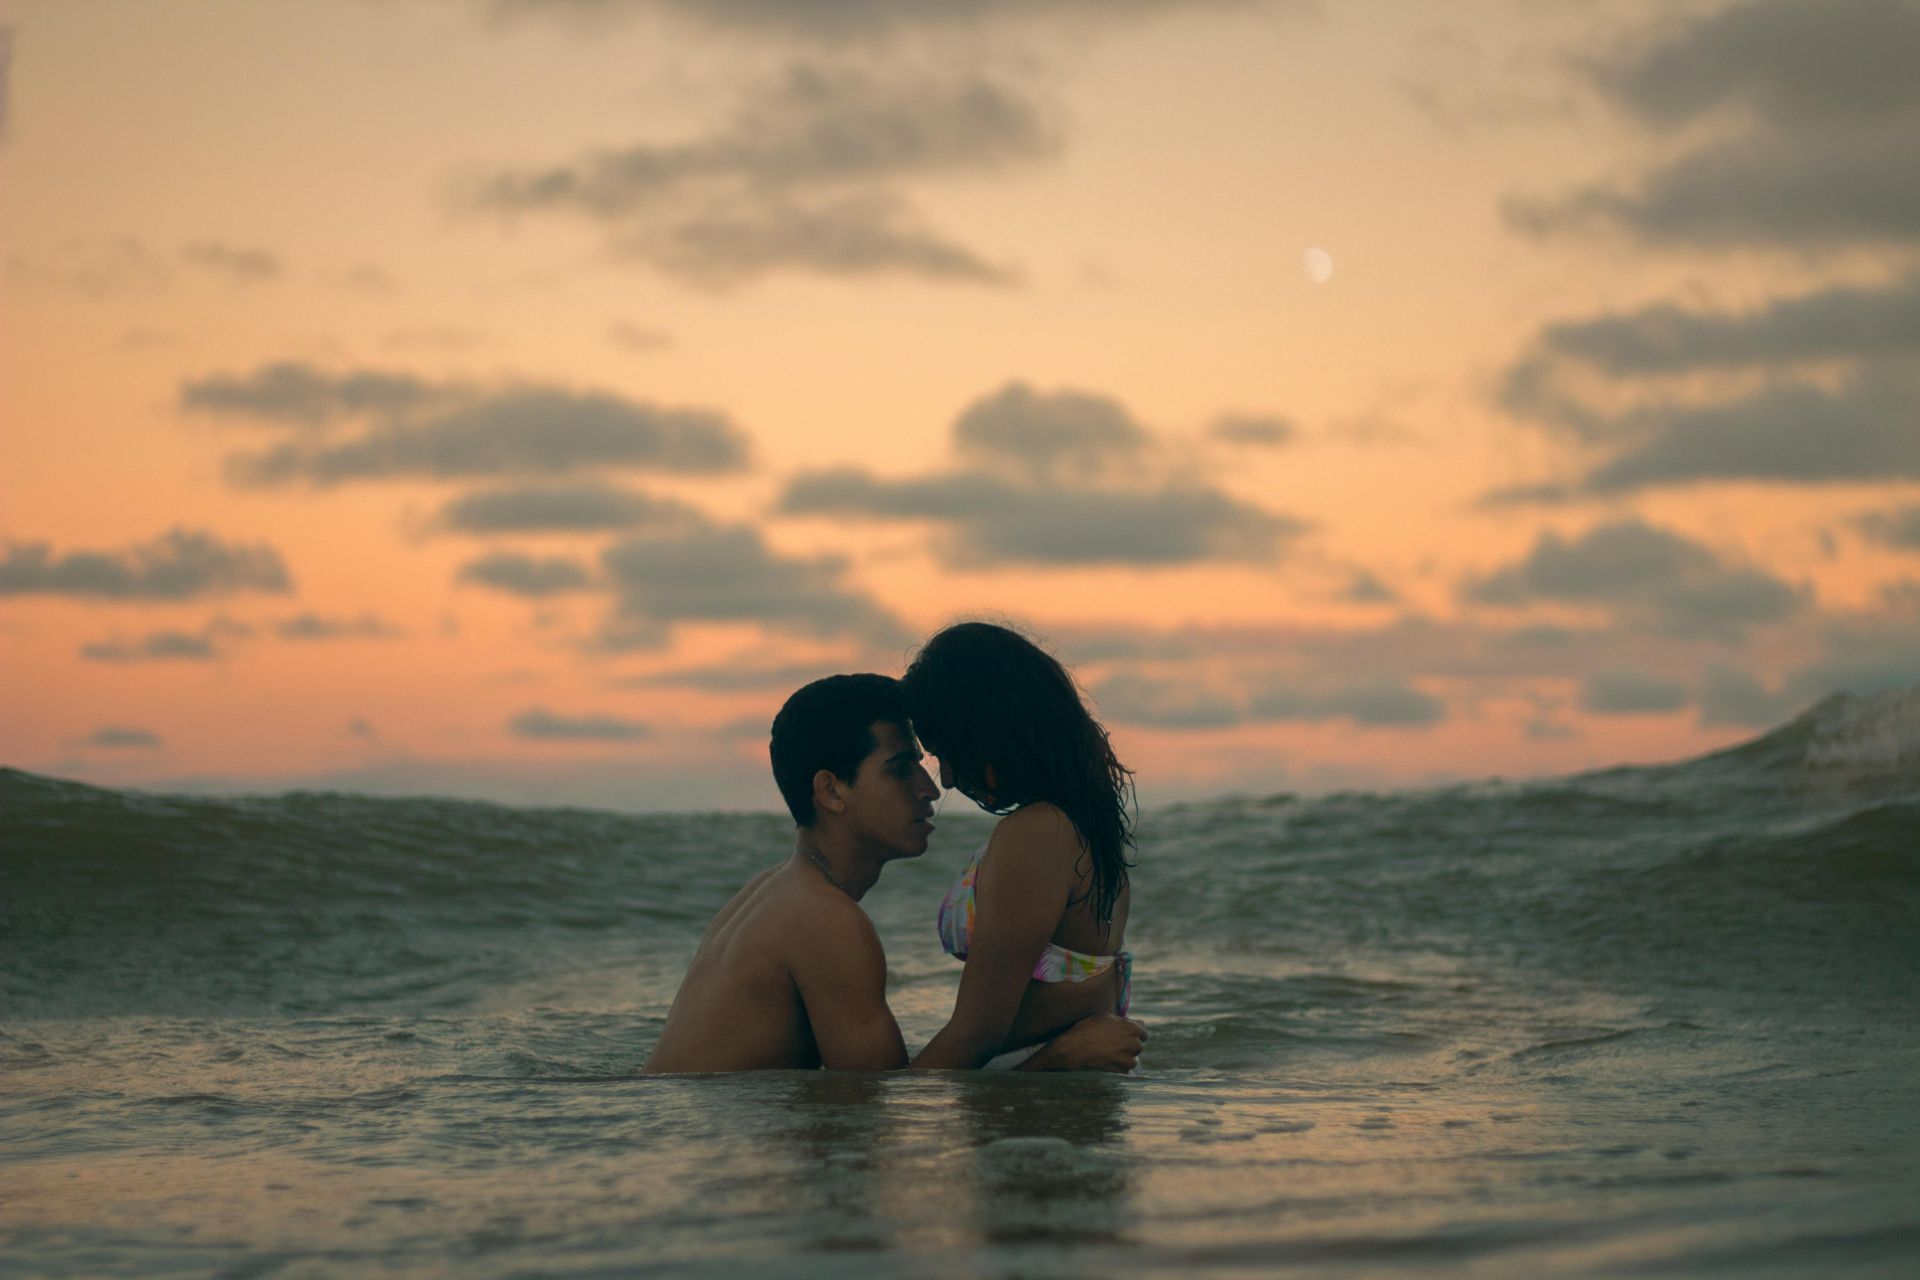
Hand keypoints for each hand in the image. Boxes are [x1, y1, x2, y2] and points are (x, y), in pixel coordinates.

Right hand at [1024, 1013, 1145, 1072]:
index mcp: (1132, 1028)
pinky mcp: (1122, 1069)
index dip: (1133, 1033)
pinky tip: (1108, 1059)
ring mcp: (1129, 1058)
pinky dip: (1120, 1064)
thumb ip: (1126, 1021)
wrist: (1074, 1048)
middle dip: (1129, 1044)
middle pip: (1138, 1045)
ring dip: (1125, 1055)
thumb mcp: (1106, 1017)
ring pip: (1133, 1057)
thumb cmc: (1088, 1028)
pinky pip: (1127, 1067)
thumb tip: (1141, 1023)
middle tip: (1114, 1043)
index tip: (1124, 1035)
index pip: (1143, 1033)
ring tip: (1109, 1051)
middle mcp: (1134, 1043)